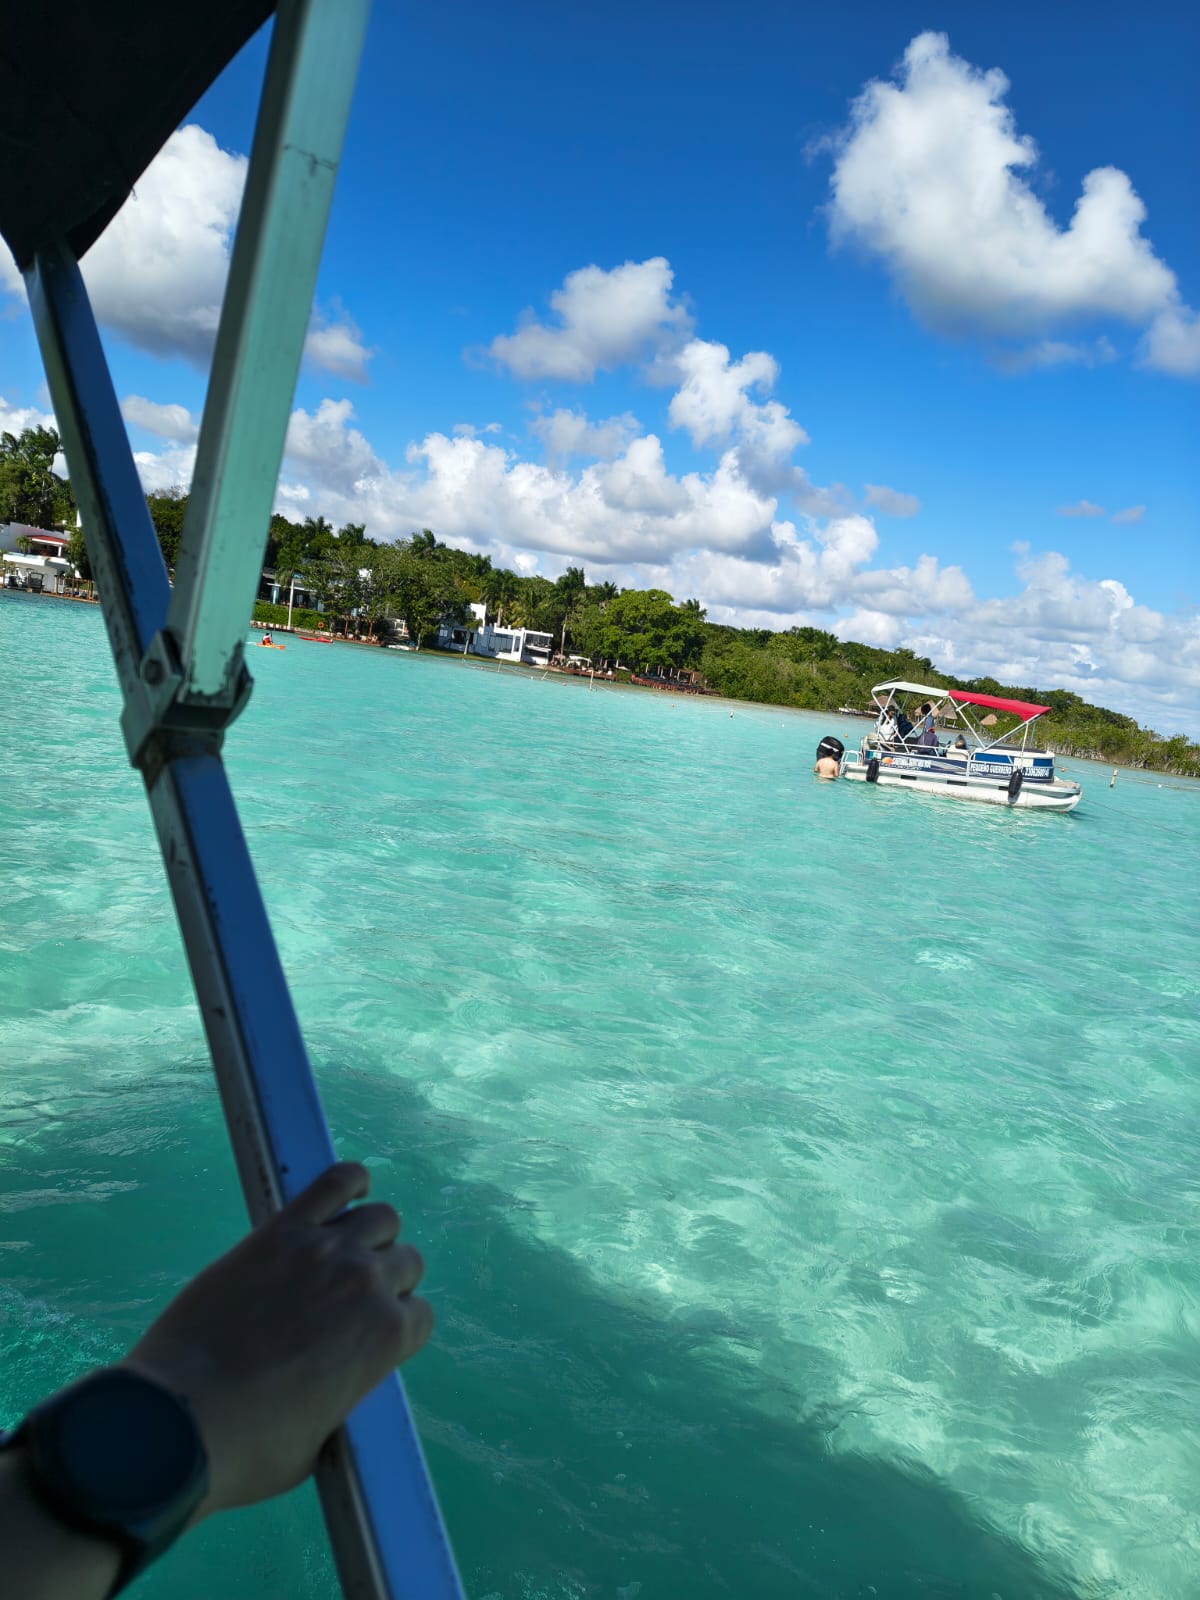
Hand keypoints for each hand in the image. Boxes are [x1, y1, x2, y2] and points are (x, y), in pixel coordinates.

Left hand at [122, 1162, 431, 1518]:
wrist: (179, 1420)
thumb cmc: (250, 1447)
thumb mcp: (320, 1443)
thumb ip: (343, 1396)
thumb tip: (335, 1383)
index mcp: (386, 1338)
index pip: (420, 1315)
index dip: (396, 1328)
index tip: (370, 1336)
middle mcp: (368, 1284)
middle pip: (406, 1260)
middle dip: (387, 1280)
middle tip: (350, 1300)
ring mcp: (325, 1250)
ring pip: (380, 1217)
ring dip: (371, 1234)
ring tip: (345, 1250)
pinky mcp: (282, 1231)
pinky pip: (334, 1182)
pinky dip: (349, 1181)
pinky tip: (348, 1189)